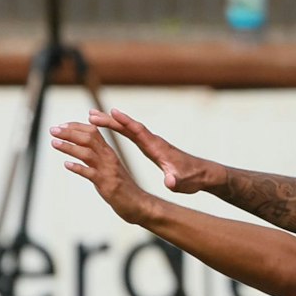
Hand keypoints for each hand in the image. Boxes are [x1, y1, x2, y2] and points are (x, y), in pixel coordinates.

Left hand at [49, 120, 158, 224]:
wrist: (135, 201)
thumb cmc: (118, 184)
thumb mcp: (106, 166)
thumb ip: (94, 156)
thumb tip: (77, 148)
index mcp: (108, 151)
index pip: (92, 131)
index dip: (76, 127)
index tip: (61, 125)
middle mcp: (108, 156)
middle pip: (89, 138)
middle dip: (69, 132)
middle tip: (53, 130)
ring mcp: (107, 169)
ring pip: (87, 153)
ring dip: (69, 147)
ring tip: (54, 143)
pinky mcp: (105, 183)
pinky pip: (90, 173)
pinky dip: (78, 168)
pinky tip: (66, 164)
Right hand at [88, 108, 219, 193]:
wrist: (203, 174)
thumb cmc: (192, 178)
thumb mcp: (183, 182)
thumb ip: (175, 181)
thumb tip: (169, 182)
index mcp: (157, 148)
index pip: (139, 132)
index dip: (125, 123)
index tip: (111, 113)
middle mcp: (153, 142)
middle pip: (129, 127)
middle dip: (110, 120)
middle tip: (91, 114)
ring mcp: (152, 143)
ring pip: (128, 129)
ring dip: (111, 123)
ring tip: (93, 117)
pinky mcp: (151, 147)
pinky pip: (131, 134)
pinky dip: (118, 129)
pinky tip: (109, 128)